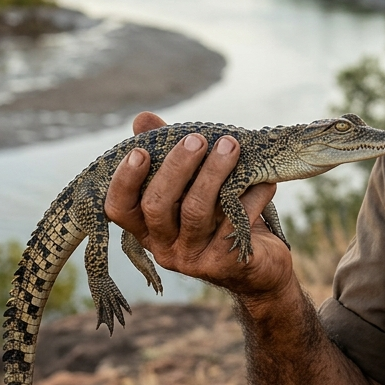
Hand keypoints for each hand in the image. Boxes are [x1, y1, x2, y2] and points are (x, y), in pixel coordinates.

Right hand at [104, 111, 295, 299]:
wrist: (260, 266)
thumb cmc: (219, 217)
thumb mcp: (192, 187)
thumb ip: (166, 155)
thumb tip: (142, 118)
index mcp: (148, 227)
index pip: (119, 208)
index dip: (124, 181)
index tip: (139, 151)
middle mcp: (164, 246)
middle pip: (157, 206)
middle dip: (177, 167)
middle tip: (197, 139)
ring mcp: (193, 258)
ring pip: (196, 211)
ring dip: (214, 174)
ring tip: (231, 146)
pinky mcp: (224, 264)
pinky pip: (234, 223)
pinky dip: (251, 197)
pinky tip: (265, 181)